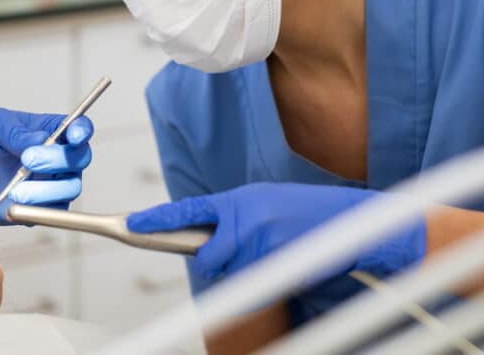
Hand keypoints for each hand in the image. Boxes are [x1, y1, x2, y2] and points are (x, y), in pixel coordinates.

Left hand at [0, 108, 93, 224]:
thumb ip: (15, 130)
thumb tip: (38, 139)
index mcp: (49, 131)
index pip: (78, 128)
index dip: (82, 131)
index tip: (74, 135)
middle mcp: (57, 158)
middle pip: (79, 158)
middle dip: (56, 159)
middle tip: (27, 160)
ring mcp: (53, 184)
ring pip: (70, 187)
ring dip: (45, 189)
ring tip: (15, 190)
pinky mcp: (43, 208)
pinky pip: (54, 213)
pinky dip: (38, 210)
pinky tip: (15, 205)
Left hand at [128, 182, 425, 285]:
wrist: (351, 220)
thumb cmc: (307, 214)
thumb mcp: (265, 205)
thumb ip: (235, 220)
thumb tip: (210, 240)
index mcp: (239, 199)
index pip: (187, 210)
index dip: (156, 219)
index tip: (131, 225)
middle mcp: (245, 216)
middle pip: (208, 256)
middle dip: (222, 261)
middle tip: (249, 253)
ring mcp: (259, 239)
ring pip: (231, 271)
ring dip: (247, 271)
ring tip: (276, 253)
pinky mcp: (275, 260)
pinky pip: (254, 283)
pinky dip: (265, 282)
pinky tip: (283, 264)